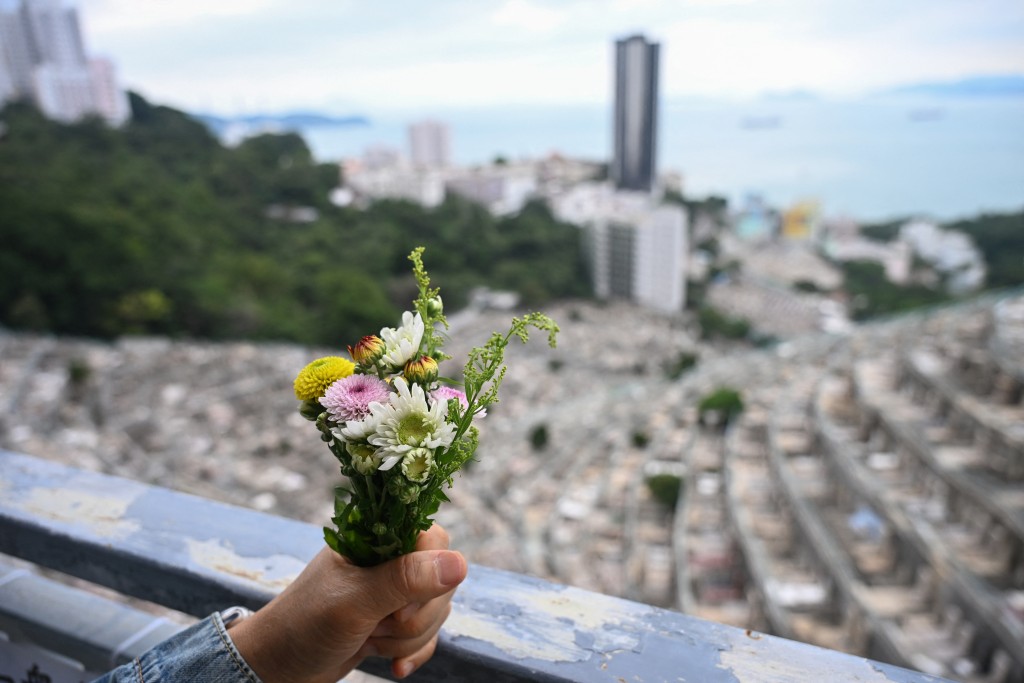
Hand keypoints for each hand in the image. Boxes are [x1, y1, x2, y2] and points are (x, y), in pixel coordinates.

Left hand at [229, 524, 466, 681]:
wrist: (278, 668)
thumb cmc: (306, 625)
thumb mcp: (355, 601)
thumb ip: (405, 579)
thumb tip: (461, 564)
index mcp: (376, 537)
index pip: (435, 539)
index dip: (428, 574)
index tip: (399, 602)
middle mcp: (389, 559)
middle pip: (442, 580)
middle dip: (416, 616)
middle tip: (378, 624)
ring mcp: (394, 592)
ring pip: (438, 611)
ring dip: (409, 638)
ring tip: (370, 639)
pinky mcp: (395, 621)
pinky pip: (429, 636)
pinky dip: (413, 653)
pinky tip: (391, 664)